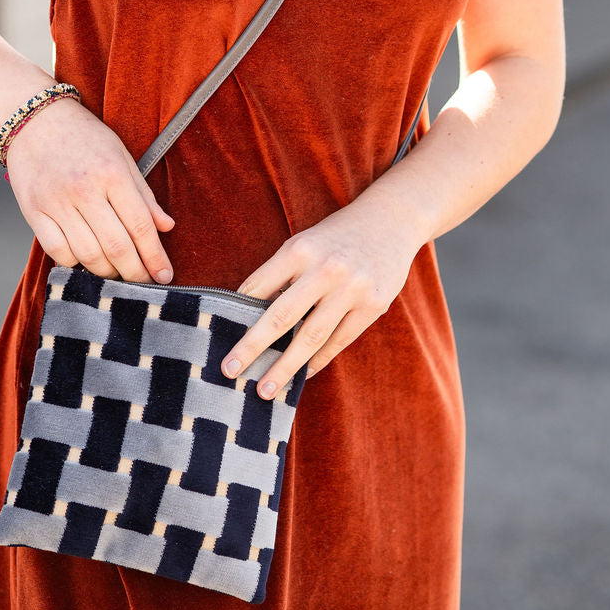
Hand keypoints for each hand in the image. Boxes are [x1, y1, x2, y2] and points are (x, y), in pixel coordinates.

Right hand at [3, 96, 176, 284]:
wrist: (34, 118)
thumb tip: (167, 226)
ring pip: (88, 255)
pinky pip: (58, 252)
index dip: (155, 256)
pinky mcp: (34, 211)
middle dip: (135, 272)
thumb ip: (143, 194)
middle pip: (117, 246)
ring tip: (119, 274)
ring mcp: (57, 202)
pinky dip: (75, 264)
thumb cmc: (83, 136)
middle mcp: (84, 189)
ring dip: (108, 273)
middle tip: (145, 283)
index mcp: (111, 173)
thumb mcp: (121, 155)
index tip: (165, 276)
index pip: (140, 225)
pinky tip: (87, 262)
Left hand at [220, 198, 422, 398]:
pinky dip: (318, 361)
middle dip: (252, 347)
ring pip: (311, 337)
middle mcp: (325, 269)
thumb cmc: (336, 236)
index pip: (259, 286)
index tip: (218, 337)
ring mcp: (351, 288)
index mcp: (299, 250)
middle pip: (281, 317)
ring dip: (285, 368)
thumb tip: (254, 316)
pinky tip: (301, 375)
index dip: (237, 313)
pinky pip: (339, 341)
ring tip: (265, 390)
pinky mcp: (373, 305)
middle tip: (228, 370)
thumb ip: (283, 274)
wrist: (391, 219)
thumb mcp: (305, 243)